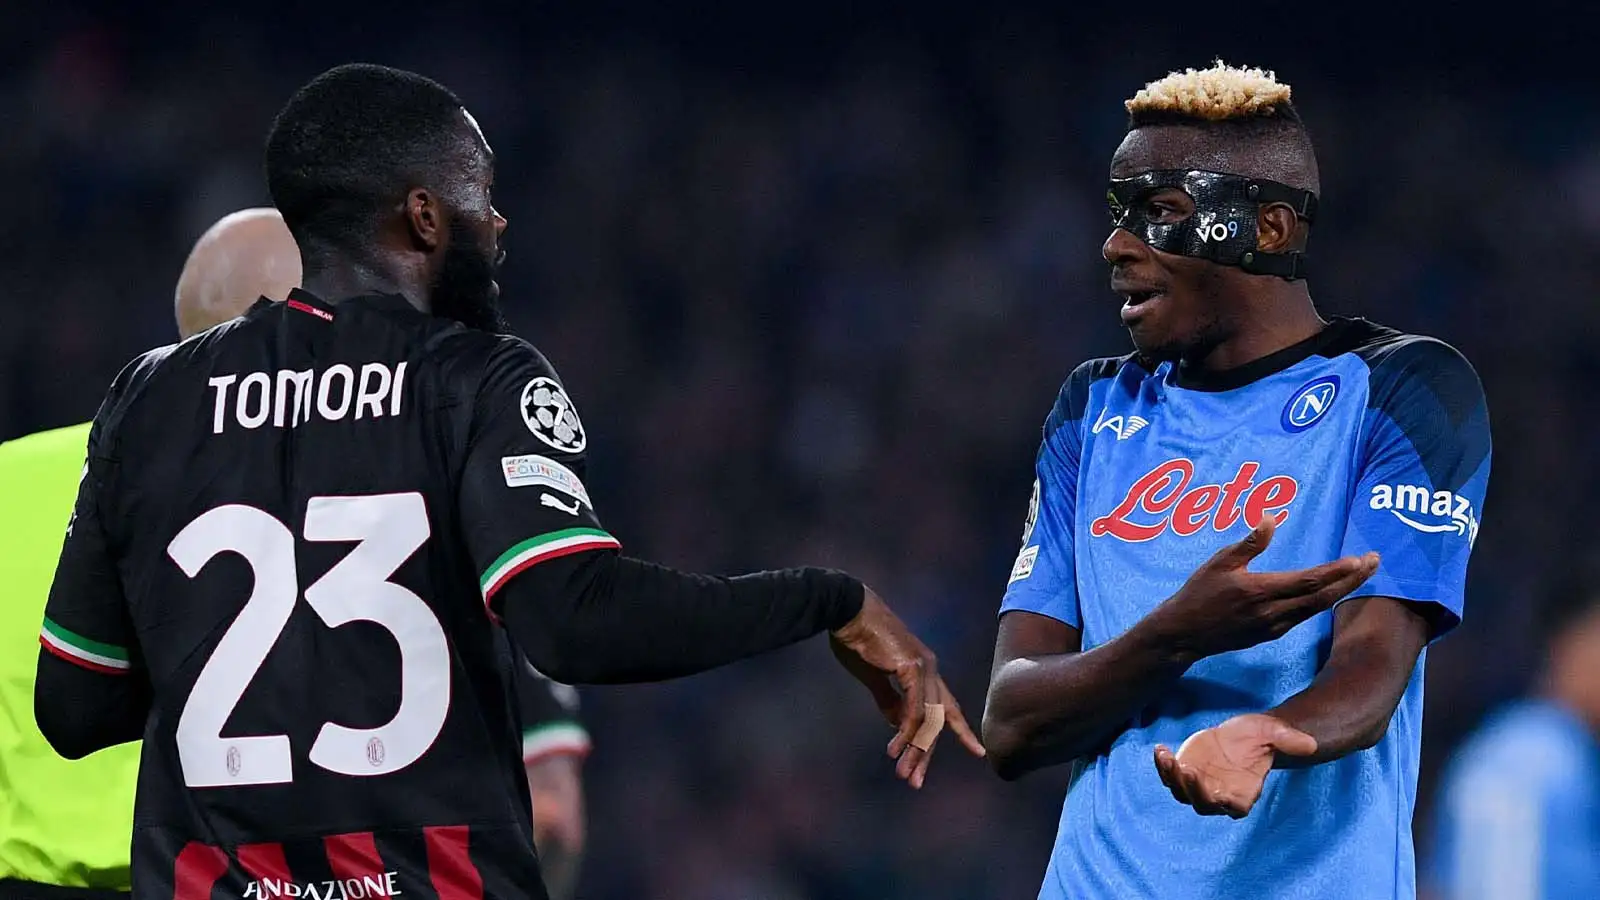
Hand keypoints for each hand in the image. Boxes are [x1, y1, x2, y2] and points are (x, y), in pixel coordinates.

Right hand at [829, 587, 985, 787]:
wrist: (847, 610)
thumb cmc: (858, 639)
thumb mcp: (874, 676)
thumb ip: (888, 700)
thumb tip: (898, 725)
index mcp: (924, 670)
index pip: (947, 706)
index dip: (961, 730)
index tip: (978, 752)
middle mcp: (930, 669)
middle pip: (938, 719)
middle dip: (926, 752)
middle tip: (915, 781)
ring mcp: (924, 667)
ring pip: (928, 718)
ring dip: (915, 748)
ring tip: (903, 773)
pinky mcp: (911, 666)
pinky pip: (914, 707)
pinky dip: (907, 731)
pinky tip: (896, 748)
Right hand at [1152, 517, 1378, 659]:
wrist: (1185, 633)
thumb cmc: (1199, 593)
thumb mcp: (1219, 562)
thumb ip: (1249, 543)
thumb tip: (1271, 519)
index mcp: (1261, 591)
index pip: (1309, 581)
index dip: (1337, 571)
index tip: (1360, 559)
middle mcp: (1273, 612)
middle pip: (1323, 596)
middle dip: (1352, 580)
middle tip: (1375, 562)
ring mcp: (1274, 626)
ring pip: (1317, 608)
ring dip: (1342, 590)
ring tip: (1361, 573)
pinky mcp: (1271, 634)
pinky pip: (1304, 616)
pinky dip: (1323, 601)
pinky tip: (1331, 590)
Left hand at [1153, 713, 1317, 817]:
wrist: (1241, 734)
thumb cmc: (1260, 737)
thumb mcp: (1274, 733)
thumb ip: (1290, 741)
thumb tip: (1311, 744)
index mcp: (1243, 794)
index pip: (1233, 809)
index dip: (1223, 804)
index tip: (1217, 790)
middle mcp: (1219, 795)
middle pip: (1202, 805)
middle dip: (1192, 790)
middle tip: (1186, 769)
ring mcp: (1199, 786)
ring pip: (1180, 792)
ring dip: (1170, 778)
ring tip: (1166, 757)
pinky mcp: (1184, 772)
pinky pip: (1169, 775)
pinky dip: (1162, 765)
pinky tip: (1160, 749)